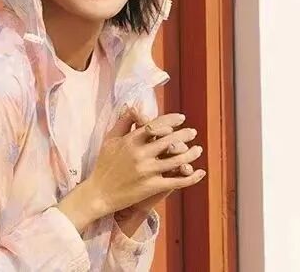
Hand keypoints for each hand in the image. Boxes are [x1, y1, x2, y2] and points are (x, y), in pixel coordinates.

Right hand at [82, 107, 205, 217]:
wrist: (99, 193)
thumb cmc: (103, 165)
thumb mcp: (110, 140)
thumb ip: (123, 122)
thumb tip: (133, 106)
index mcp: (131, 141)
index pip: (156, 125)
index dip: (171, 120)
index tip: (181, 118)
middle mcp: (140, 154)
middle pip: (170, 140)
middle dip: (185, 135)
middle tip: (192, 132)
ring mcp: (147, 171)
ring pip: (177, 160)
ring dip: (191, 154)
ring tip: (198, 150)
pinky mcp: (152, 187)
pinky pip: (177, 181)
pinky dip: (191, 177)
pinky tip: (200, 172)